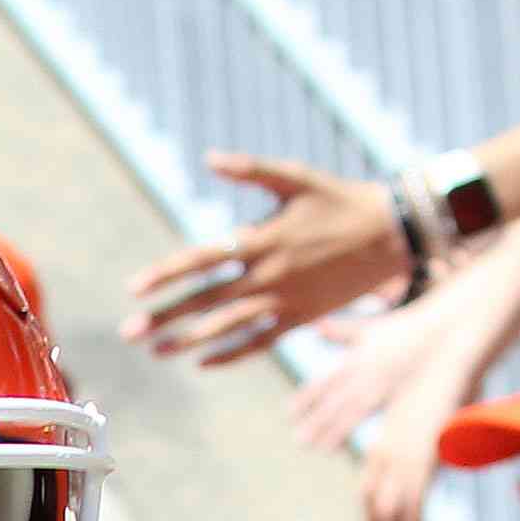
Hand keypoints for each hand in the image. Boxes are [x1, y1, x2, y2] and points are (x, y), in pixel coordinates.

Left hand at [123, 157, 407, 364]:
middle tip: (128, 332)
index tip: (134, 288)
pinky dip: (229, 354)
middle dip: (164, 317)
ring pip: (225, 328)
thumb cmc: (340, 200)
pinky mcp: (299, 319)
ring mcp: (283, 301)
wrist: (391, 234)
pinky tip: (202, 362)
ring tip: (155, 351)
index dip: (166, 275)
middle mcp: (267, 275)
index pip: (202, 260)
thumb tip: (208, 158)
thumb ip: (250, 169)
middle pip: (204, 300)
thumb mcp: (295, 177)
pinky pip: (258, 343)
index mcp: (261, 239)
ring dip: (187, 341)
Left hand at [289, 294, 455, 453]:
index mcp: (358, 357)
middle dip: (318, 419)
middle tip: (299, 440)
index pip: (327, 380)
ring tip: (320, 449)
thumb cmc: (408, 329)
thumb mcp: (370, 327)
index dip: (307, 397)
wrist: (445, 325)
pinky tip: (359, 445)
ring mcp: (386, 380)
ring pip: (356, 407)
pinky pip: (387, 411)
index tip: (289, 412)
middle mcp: (368, 369)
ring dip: (336, 429)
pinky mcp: (406, 391)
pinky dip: (373, 426)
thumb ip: (342, 331)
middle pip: (337, 398)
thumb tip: (319, 327)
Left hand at [355, 331, 495, 520]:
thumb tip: (435, 453)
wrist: (448, 353)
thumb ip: (426, 436)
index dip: (370, 513)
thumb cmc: (443, 376)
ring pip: (390, 507)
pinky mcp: (421, 456)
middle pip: (373, 501)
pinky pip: (412, 500)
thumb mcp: (427, 410)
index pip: (367, 487)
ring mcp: (402, 454)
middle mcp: (387, 451)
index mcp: (385, 440)